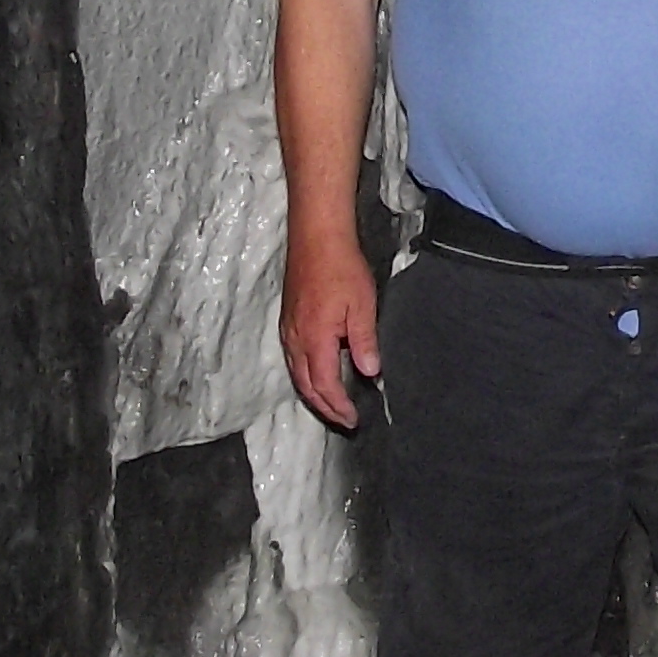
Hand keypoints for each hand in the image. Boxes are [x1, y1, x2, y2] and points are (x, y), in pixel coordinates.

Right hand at [282, 227, 380, 428]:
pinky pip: (292, 358)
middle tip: (344, 420)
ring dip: (313, 394)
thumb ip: (364, 341)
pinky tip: (317, 374)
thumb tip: (369, 372)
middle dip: (324, 407)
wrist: (317, 237)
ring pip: (296, 373)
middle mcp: (295, 339)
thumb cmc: (342, 268)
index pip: (325, 386)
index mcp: (315, 339)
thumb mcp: (362, 306)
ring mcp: (288, 329)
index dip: (339, 406)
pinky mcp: (288, 320)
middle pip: (306, 386)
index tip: (353, 419)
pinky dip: (305, 375)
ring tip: (331, 405)